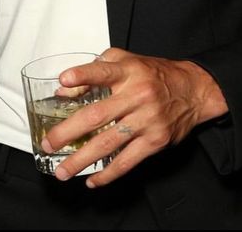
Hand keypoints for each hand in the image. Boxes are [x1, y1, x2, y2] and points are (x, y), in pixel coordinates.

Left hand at [42, 47, 227, 186]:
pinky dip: (108, 173)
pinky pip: (128, 161)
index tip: (64, 81)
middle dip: (69, 131)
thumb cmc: (152, 74)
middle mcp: (136, 95)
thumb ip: (95, 71)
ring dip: (83, 159)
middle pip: (97, 115)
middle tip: (49, 143)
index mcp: (127, 71)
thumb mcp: (125, 62)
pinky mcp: (155, 141)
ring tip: (63, 170)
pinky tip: (92, 179)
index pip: (102, 71)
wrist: (192, 90)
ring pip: (109, 142)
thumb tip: (65, 89)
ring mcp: (147, 119)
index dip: (82, 75)